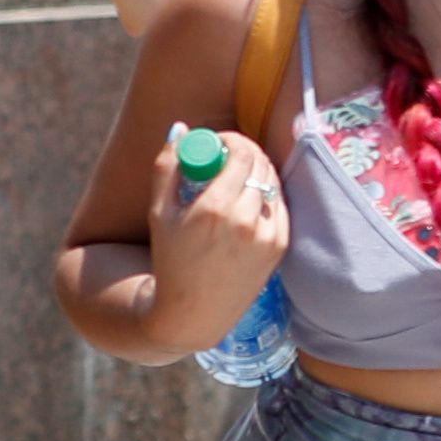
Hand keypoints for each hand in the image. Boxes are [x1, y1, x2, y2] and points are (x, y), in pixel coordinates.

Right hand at [146, 123, 288, 337]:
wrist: (194, 312)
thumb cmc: (171, 259)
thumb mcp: (159, 213)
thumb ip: (167, 167)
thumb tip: (181, 128)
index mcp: (212, 209)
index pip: (241, 153)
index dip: (232, 140)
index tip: (220, 143)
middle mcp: (244, 221)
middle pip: (259, 163)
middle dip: (245, 153)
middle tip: (228, 157)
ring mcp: (267, 234)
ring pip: (271, 182)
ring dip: (256, 173)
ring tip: (234, 180)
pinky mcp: (280, 246)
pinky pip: (279, 204)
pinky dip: (265, 196)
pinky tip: (247, 203)